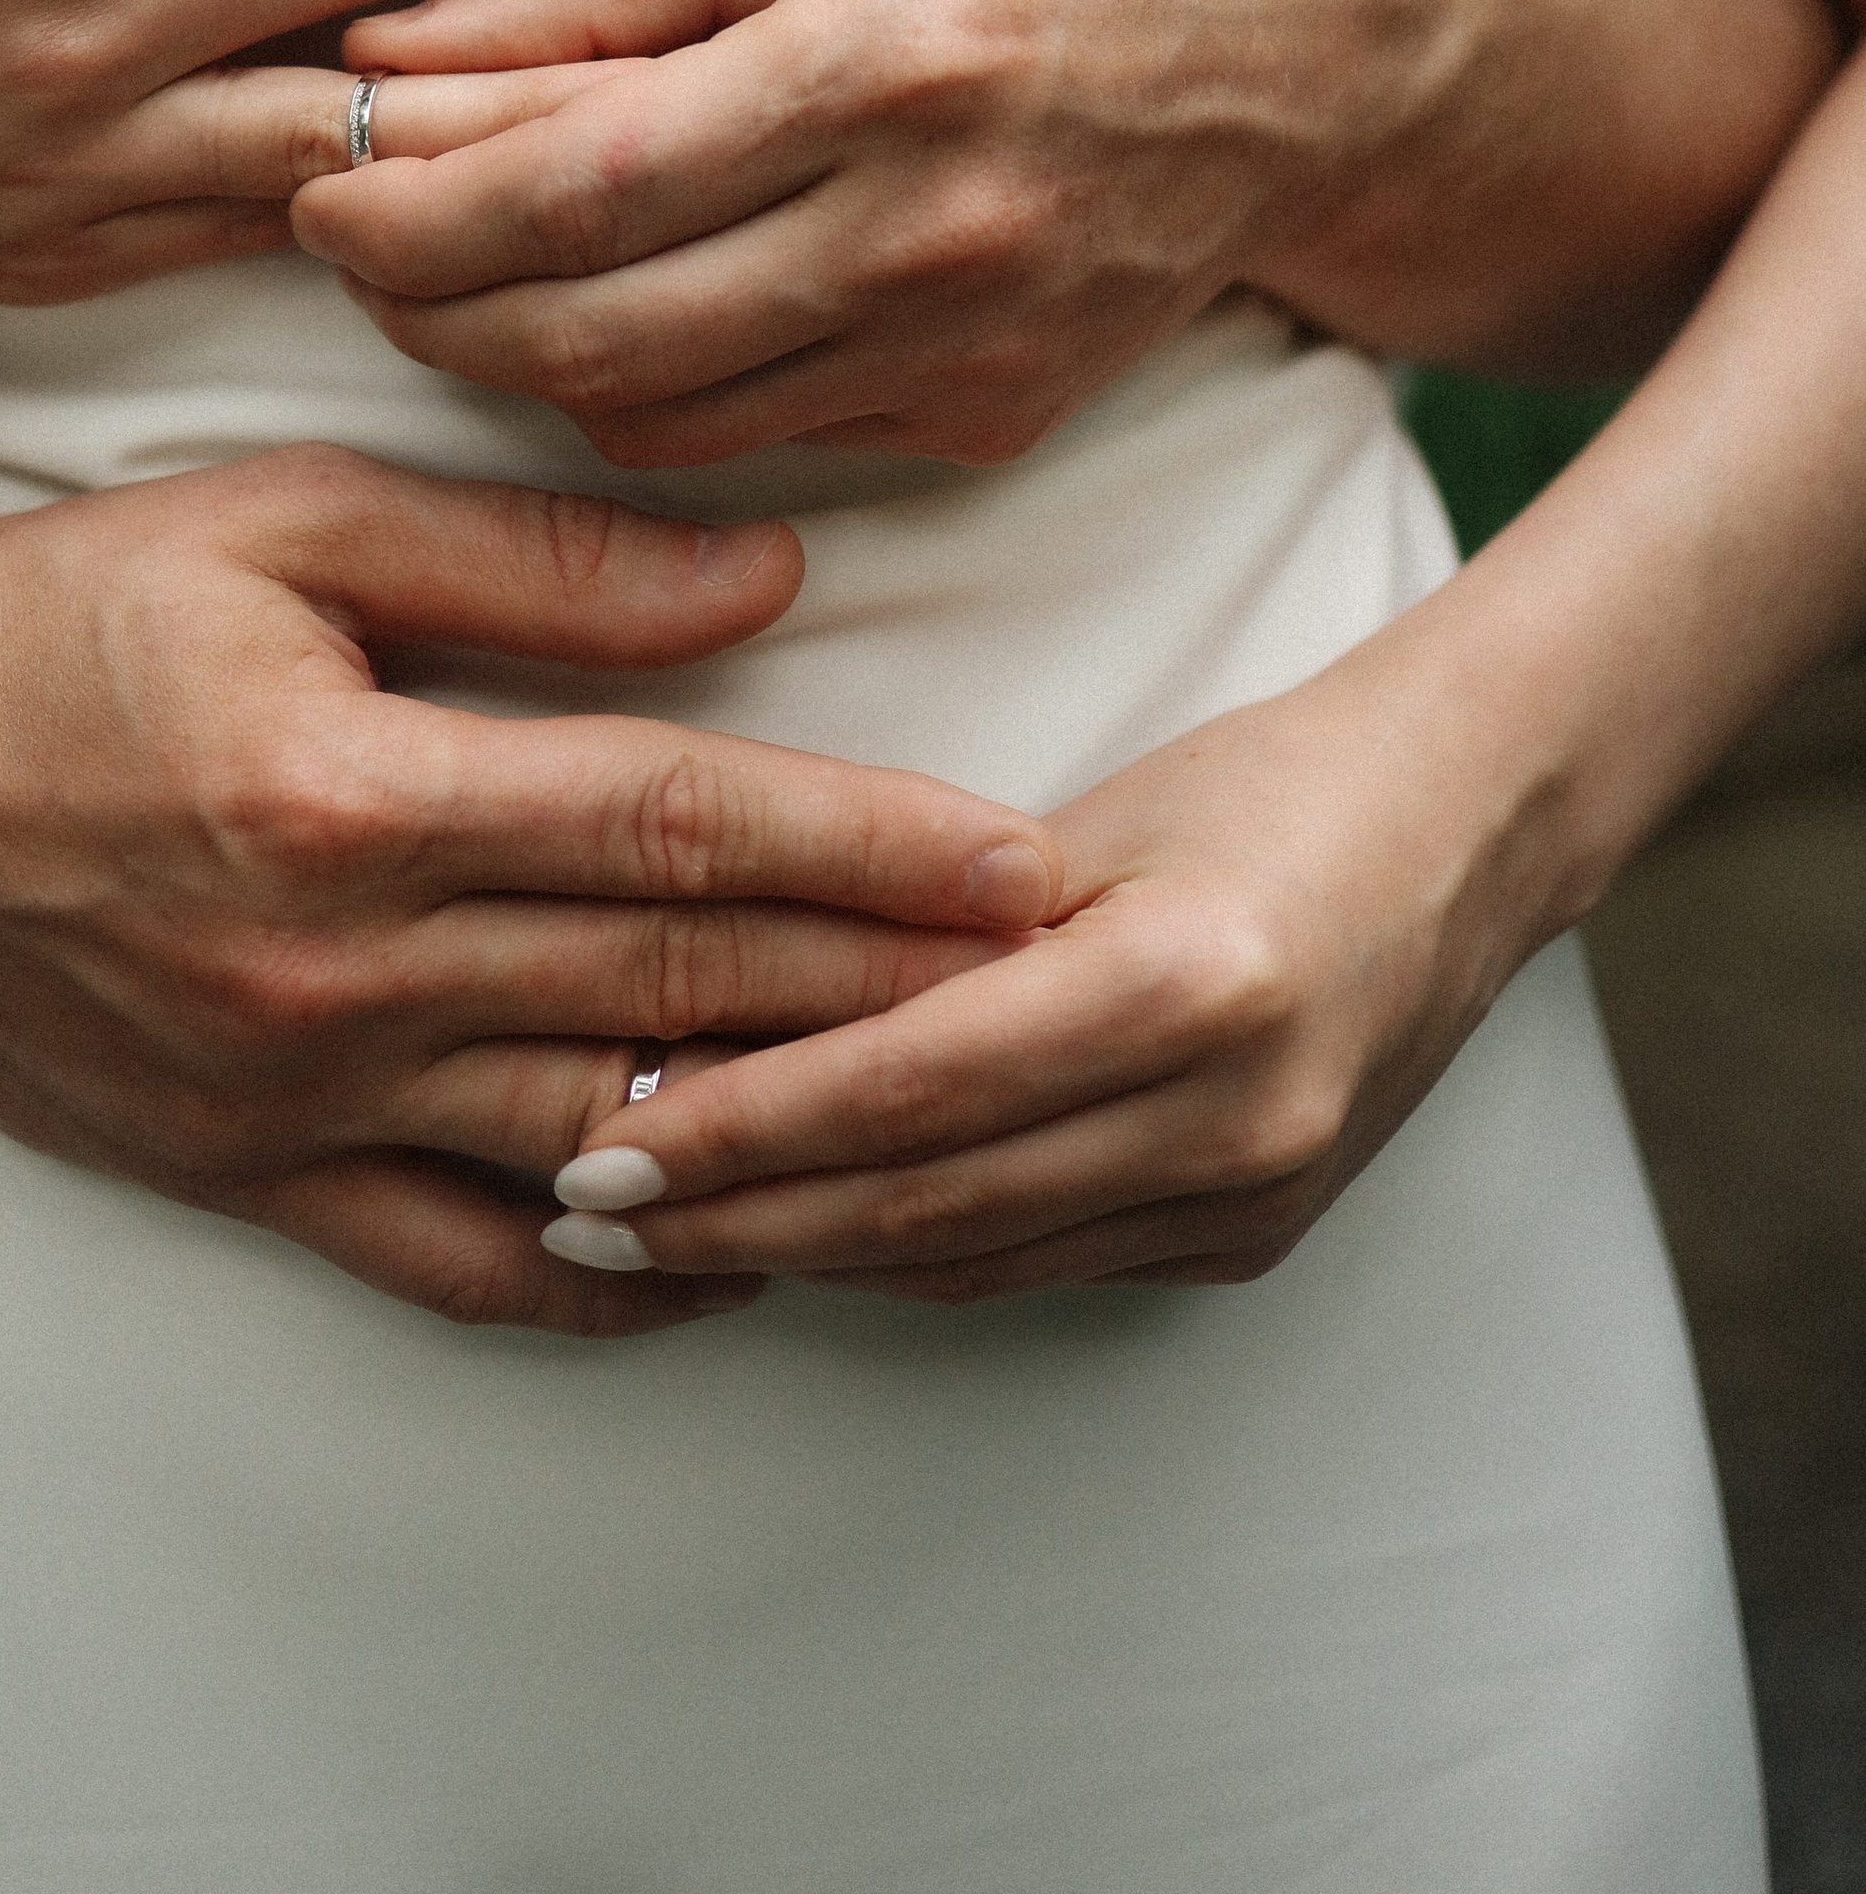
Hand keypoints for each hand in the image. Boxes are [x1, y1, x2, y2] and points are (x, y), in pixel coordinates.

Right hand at [0, 436, 1060, 1337]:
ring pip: (595, 1145)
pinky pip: (461, 1262)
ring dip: (786, 1139)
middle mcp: (330, 972)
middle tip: (1069, 994)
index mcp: (351, 793)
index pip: (676, 827)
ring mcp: (286, 1098)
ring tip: (955, 1121)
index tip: (1029, 858)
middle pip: (669, 997)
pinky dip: (609, 1274)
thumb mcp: (287, 521)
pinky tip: (729, 1256)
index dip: (869, 849)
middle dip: (889, 994)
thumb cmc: (65, 604)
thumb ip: (533, 555)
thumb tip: (763, 580)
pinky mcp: (241, 1173)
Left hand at [298, 0, 1422, 465]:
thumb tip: (395, 46)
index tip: (317, 167)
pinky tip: (599, 308)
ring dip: (511, 355)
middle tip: (344, 235)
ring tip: (446, 268)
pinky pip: (750, 442)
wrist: (1318, 44)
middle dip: (421, 298)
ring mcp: (967, 345)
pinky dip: (639, 391)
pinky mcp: (986, 419)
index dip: (410, 197)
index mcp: (888, 56)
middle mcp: (934, 229)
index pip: (577, 180)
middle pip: (588, 327)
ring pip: (652, 413)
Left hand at [536, 613, 1545, 1299]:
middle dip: (735, 1218)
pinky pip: (1041, 1264)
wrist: (1468, 834)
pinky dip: (910, 1252)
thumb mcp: (1094, 824)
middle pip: (926, 1203)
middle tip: (578, 1208)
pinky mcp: (1252, 1238)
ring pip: (974, 1256)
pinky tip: (805, 1231)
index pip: (907, 1089)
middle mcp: (1228, 1113)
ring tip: (653, 1232)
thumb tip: (731, 1002)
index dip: (741, 1129)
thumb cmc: (1264, 781)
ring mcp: (1252, 1196)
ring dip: (805, 1252)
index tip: (600, 1141)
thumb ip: (935, 926)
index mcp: (1185, 982)